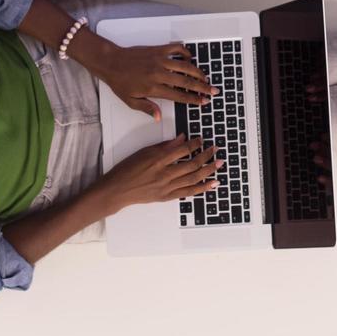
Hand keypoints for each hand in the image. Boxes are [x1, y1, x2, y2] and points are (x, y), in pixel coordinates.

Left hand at [93, 41, 218, 120]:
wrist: (111, 62)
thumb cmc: (120, 82)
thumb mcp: (131, 101)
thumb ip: (147, 108)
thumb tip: (159, 117)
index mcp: (153, 88)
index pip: (179, 95)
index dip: (193, 99)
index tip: (203, 102)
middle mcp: (159, 74)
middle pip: (186, 81)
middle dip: (202, 87)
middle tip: (213, 91)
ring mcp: (160, 60)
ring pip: (185, 66)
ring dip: (198, 72)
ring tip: (205, 78)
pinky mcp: (158, 50)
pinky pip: (176, 49)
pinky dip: (185, 53)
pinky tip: (190, 58)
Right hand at [94, 135, 220, 212]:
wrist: (118, 190)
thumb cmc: (127, 169)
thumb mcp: (144, 151)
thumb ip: (165, 145)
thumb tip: (181, 138)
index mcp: (158, 159)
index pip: (183, 149)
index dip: (195, 144)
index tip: (201, 140)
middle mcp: (164, 173)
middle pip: (192, 163)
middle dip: (206, 155)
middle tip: (215, 150)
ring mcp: (167, 187)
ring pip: (193, 178)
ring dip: (208, 170)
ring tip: (219, 164)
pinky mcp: (167, 197)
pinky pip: (188, 192)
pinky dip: (202, 188)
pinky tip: (212, 184)